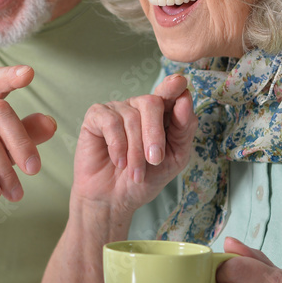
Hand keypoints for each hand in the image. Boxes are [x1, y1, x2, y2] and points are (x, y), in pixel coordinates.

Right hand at [71, 74, 195, 217]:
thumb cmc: (146, 178)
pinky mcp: (95, 117)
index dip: (174, 87)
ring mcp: (117, 110)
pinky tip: (118, 160)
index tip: (179, 83)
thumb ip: (183, 130)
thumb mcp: (174, 158)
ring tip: (135, 172)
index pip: (171, 92)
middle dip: (155, 133)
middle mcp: (139, 107)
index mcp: (162, 113)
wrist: (115, 199)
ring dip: (135, 151)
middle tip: (155, 160)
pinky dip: (117, 145)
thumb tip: (185, 99)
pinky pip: (110, 122)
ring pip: (132, 118)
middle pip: (152, 102)